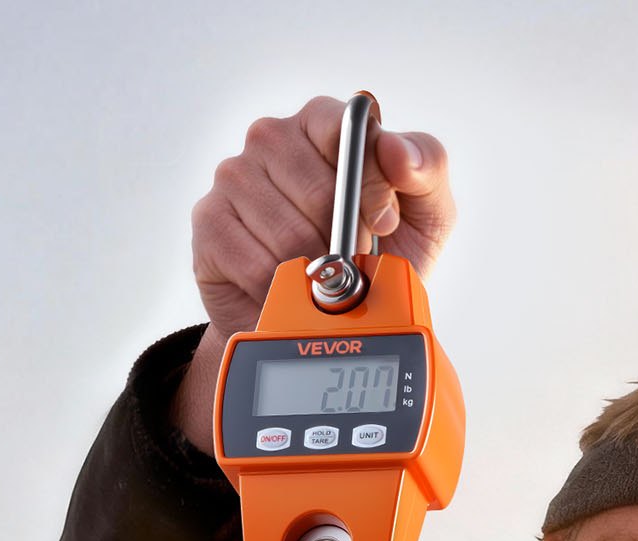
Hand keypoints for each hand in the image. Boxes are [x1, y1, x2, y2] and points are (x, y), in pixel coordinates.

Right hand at [173, 95, 455, 448]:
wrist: (326, 320)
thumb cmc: (378, 258)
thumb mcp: (425, 213)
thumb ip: (428, 166)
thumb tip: (397, 150)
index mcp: (322, 123)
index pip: (344, 129)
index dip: (369, 185)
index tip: (383, 223)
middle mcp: (272, 139)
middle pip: (319, 192)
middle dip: (346, 242)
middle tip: (352, 264)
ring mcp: (234, 177)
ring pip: (288, 234)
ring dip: (315, 273)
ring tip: (320, 280)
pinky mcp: (209, 223)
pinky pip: (254, 264)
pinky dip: (281, 290)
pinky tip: (285, 290)